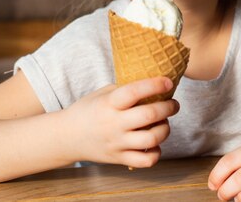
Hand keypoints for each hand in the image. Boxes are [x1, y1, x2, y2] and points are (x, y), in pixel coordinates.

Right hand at [60, 77, 179, 167]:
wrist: (66, 137)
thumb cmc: (88, 110)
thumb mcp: (102, 94)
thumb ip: (125, 90)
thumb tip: (154, 84)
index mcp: (109, 103)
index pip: (134, 91)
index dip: (154, 85)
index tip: (168, 81)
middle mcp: (113, 124)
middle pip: (149, 115)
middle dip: (169, 107)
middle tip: (173, 104)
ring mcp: (117, 143)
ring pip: (152, 139)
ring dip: (165, 129)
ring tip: (164, 123)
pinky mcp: (119, 159)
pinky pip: (146, 160)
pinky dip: (156, 152)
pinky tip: (154, 143)